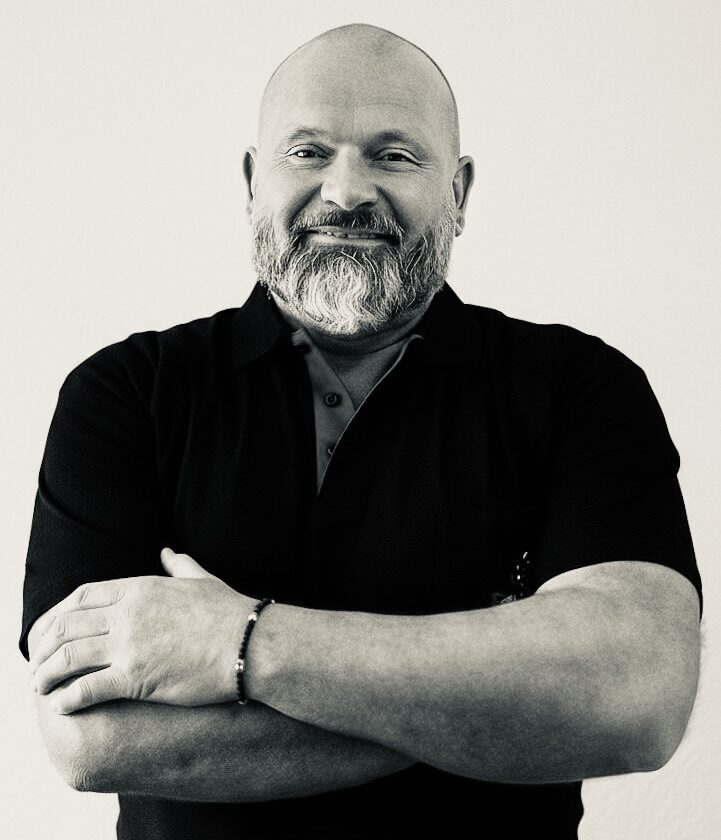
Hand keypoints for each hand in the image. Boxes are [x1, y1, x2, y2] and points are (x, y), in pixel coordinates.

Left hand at [29, 549, 254, 713]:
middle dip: (44, 647)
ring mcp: (130, 645)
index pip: (82, 596)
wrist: (250, 644)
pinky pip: (87, 688)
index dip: (58, 614)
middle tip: (37, 664)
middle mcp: (128, 613)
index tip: (49, 631)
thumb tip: (168, 551)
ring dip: (46, 674)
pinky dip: (67, 698)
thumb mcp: (202, 580)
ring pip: (68, 657)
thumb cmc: (231, 613)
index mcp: (140, 588)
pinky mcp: (136, 678)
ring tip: (39, 688)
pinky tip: (61, 705)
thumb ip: (180, 565)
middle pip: (67, 626)